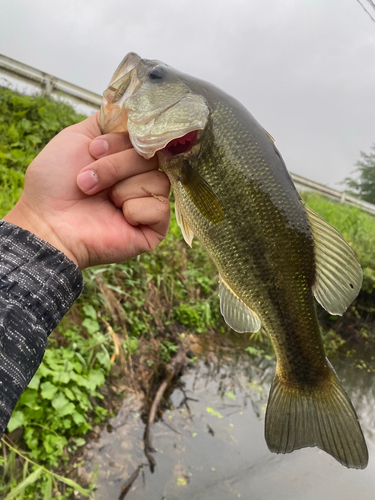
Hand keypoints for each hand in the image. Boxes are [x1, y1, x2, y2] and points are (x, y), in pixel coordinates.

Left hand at [4, 112, 169, 268]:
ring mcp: (146, 203)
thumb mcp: (77, 136)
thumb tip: (133, 110)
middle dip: (115, 166)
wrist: (48, 222)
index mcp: (124, 157)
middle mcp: (138, 177)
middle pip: (153, 157)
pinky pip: (160, 208)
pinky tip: (119, 217)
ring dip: (122, 188)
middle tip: (86, 180)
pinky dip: (135, 210)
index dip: (122, 141)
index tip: (94, 149)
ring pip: (159, 180)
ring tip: (101, 200)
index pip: (146, 136)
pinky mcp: (153, 228)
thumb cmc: (55, 184)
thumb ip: (108, 121)